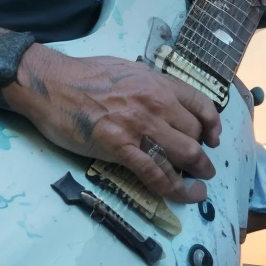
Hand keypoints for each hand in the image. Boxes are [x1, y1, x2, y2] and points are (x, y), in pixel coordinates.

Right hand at [7, 47, 220, 203]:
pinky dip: (173, 188)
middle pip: (194, 135)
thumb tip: (163, 100)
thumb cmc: (84, 75)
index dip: (213, 126)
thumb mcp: (128, 70)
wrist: (51, 84)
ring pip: (183, 155)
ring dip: (195, 175)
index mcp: (158, 83)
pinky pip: (155, 173)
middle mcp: (156, 103)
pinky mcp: (121, 147)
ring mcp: (140, 126)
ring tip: (198, 187)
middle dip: (202, 156)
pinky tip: (180, 195)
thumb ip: (149, 85)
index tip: (213, 139)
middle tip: (202, 169)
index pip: (202, 105)